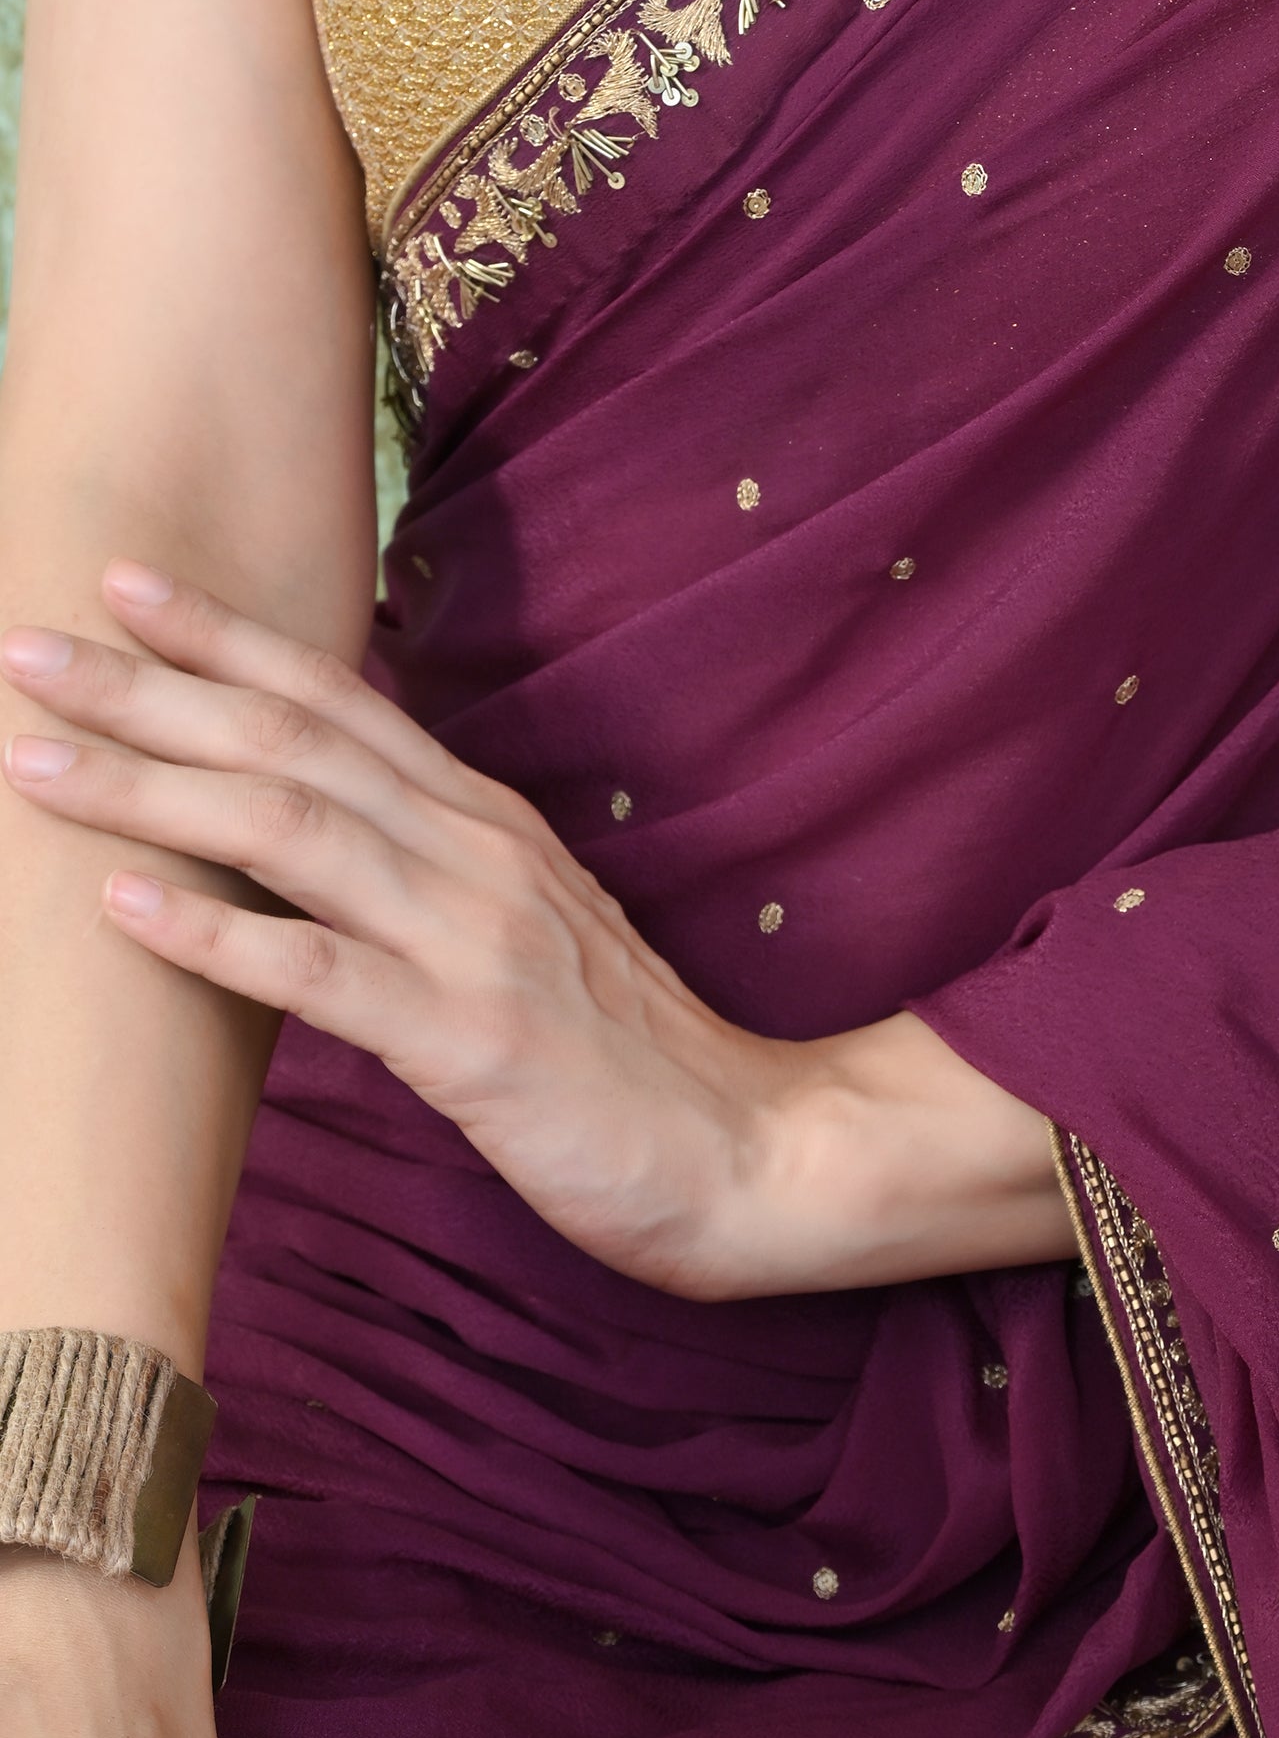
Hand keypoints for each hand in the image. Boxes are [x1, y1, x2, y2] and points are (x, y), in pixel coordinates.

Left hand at [1, 566, 1064, 1299]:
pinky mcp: (471, 1044)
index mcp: (488, 823)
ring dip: (152, 788)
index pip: (340, 703)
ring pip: (291, 832)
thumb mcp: (525, 930)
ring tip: (33, 758)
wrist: (747, 1154)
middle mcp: (477, 856)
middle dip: (149, 690)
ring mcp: (476, 943)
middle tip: (24, 644)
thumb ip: (430, 868)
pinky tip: (124, 907)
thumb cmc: (623, 1056)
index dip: (229, 638)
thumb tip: (316, 828)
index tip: (124, 582)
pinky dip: (217, 934)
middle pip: (291, 745)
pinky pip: (322, 975)